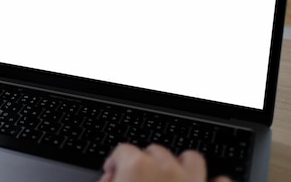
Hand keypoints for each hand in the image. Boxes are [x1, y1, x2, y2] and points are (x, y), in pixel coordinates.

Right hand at [98, 144, 231, 181]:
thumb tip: (108, 179)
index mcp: (137, 167)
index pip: (122, 151)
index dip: (114, 162)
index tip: (112, 174)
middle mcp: (167, 169)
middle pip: (155, 150)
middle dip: (146, 162)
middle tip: (138, 181)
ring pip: (191, 158)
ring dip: (182, 165)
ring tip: (172, 178)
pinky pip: (220, 181)